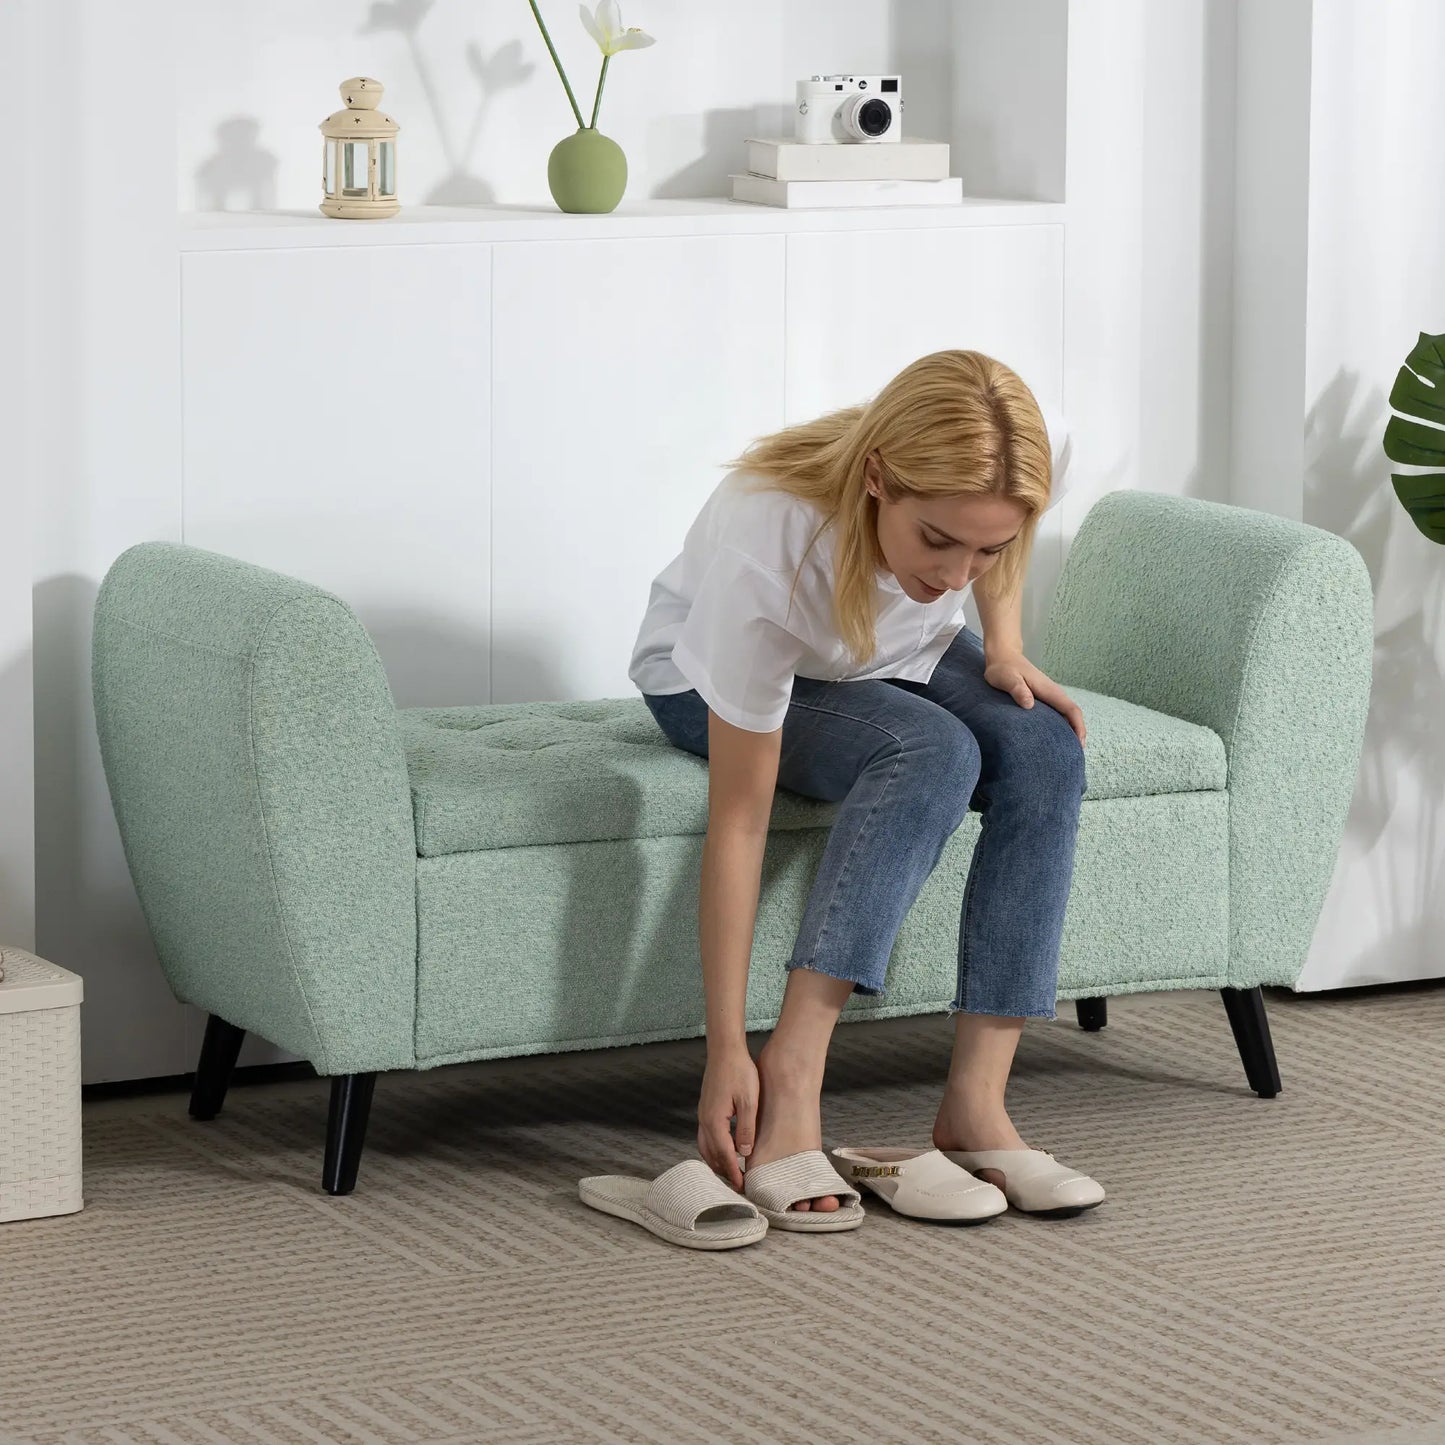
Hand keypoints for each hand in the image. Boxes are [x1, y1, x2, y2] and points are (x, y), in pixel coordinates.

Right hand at [698, 1048, 758, 1190]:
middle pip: (710, 1154)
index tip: (742, 1186)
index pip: (724, 1154)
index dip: (733, 1172)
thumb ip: (746, 1129)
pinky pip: (705, 1136)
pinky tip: (726, 1149)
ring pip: (705, 1146)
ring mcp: (703, 1114)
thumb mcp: (749, 1101)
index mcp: (714, 1120)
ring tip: (731, 1171)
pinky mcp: (705, 1109)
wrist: (725, 1050)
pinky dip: (714, 1148)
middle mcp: (704, 1120)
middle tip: (738, 1184)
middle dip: (723, 1170)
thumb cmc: (739, 1072)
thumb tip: (744, 1153)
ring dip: (716, 1161)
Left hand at [984, 650, 1086, 744]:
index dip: (1078, 727)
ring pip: (1065, 716)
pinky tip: (1053, 740)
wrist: (1003, 656)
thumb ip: (1017, 689)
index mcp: (1049, 690)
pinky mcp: (1042, 700)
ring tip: (1066, 753)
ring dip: (1069, 732)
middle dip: (1077, 735)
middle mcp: (1053, 694)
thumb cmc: (1003, 668)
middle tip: (1074, 756)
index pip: (1071, 710)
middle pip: (1072, 716)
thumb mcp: (1007, 678)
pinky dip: (1060, 727)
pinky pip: (1056, 715)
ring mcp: (1048, 697)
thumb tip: (1029, 704)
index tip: (1079, 744)